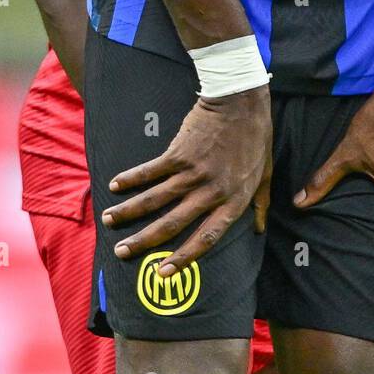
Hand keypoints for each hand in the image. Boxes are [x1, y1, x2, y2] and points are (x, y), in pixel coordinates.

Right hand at [101, 85, 271, 275]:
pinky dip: (131, 179)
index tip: (162, 273)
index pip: (206, 239)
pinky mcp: (179, 153)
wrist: (241, 101)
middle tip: (121, 252)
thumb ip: (260, 203)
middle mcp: (211, 192)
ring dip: (128, 212)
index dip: (183, 259)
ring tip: (108, 220)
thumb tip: (259, 229)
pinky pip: (150, 172)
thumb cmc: (255, 137)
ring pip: (154, 200)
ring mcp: (193, 173)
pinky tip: (115, 185)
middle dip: (143, 241)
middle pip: (172, 224)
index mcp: (233, 201)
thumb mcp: (264, 174)